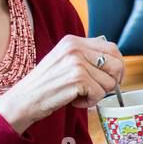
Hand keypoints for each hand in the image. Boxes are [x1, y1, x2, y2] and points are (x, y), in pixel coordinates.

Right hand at [0, 34, 123, 134]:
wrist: (24, 99)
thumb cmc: (46, 85)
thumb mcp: (64, 61)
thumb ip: (86, 56)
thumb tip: (116, 62)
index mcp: (73, 41)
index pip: (112, 48)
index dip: (118, 65)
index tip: (113, 78)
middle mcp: (76, 48)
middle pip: (116, 64)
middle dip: (113, 82)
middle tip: (98, 90)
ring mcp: (77, 62)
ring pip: (110, 82)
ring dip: (97, 94)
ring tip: (79, 94)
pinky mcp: (77, 78)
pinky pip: (100, 94)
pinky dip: (89, 102)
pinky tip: (74, 100)